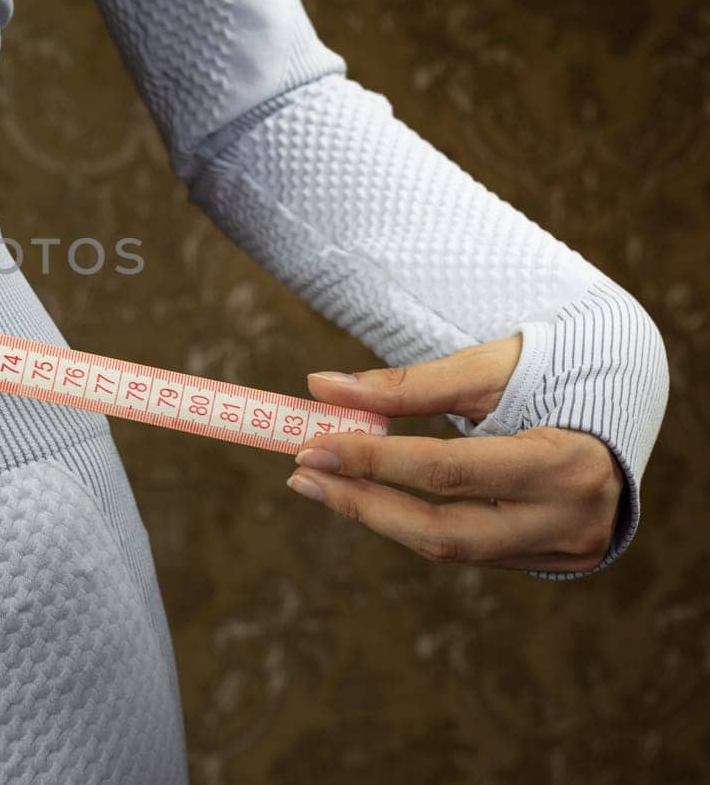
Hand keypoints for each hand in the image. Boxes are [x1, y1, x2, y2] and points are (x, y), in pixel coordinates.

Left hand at [283, 336, 622, 572]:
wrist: (628, 403)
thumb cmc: (555, 374)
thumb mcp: (488, 368)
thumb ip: (406, 384)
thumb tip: (319, 386)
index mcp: (565, 463)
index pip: (448, 471)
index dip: (373, 460)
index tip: (310, 445)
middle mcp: (569, 520)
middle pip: (445, 532)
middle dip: (365, 505)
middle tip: (302, 476)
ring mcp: (563, 550)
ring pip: (452, 549)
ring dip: (380, 517)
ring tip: (322, 485)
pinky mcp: (552, 561)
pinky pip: (469, 549)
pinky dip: (417, 522)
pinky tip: (374, 497)